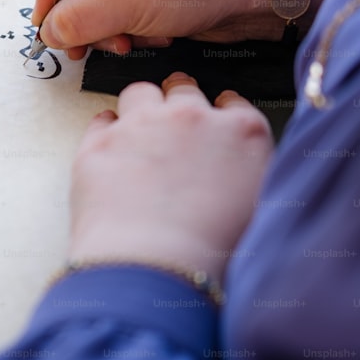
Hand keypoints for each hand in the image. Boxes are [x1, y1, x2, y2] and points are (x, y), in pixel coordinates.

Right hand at [23, 0, 316, 59]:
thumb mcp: (132, 2)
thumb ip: (79, 18)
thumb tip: (48, 33)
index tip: (57, 15)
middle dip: (75, 13)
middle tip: (84, 43)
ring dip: (98, 26)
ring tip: (123, 41)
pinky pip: (106, 7)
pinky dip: (119, 26)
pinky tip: (146, 35)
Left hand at [67, 73, 273, 282]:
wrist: (153, 269)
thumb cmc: (210, 253)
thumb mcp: (259, 209)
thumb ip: (251, 172)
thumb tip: (240, 169)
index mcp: (242, 134)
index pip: (233, 104)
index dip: (220, 113)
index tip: (213, 120)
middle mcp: (193, 119)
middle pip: (184, 89)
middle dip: (178, 101)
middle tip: (172, 123)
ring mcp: (143, 125)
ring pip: (141, 93)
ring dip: (141, 107)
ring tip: (138, 131)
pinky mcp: (100, 141)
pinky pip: (101, 119)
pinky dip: (105, 131)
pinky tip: (110, 149)